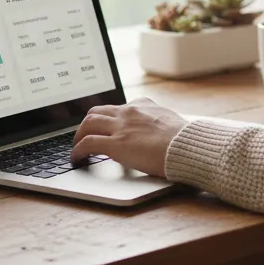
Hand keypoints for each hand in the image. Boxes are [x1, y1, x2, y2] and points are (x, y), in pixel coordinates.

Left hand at [70, 97, 187, 177]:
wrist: (187, 145)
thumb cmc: (184, 139)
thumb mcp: (171, 121)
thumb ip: (158, 122)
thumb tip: (158, 129)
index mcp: (142, 106)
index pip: (118, 107)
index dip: (108, 118)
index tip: (106, 126)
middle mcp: (128, 112)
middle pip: (97, 111)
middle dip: (87, 123)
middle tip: (84, 135)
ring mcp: (121, 127)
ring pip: (88, 123)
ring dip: (79, 135)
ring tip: (77, 146)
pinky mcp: (116, 144)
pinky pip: (88, 143)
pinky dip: (78, 151)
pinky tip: (76, 158)